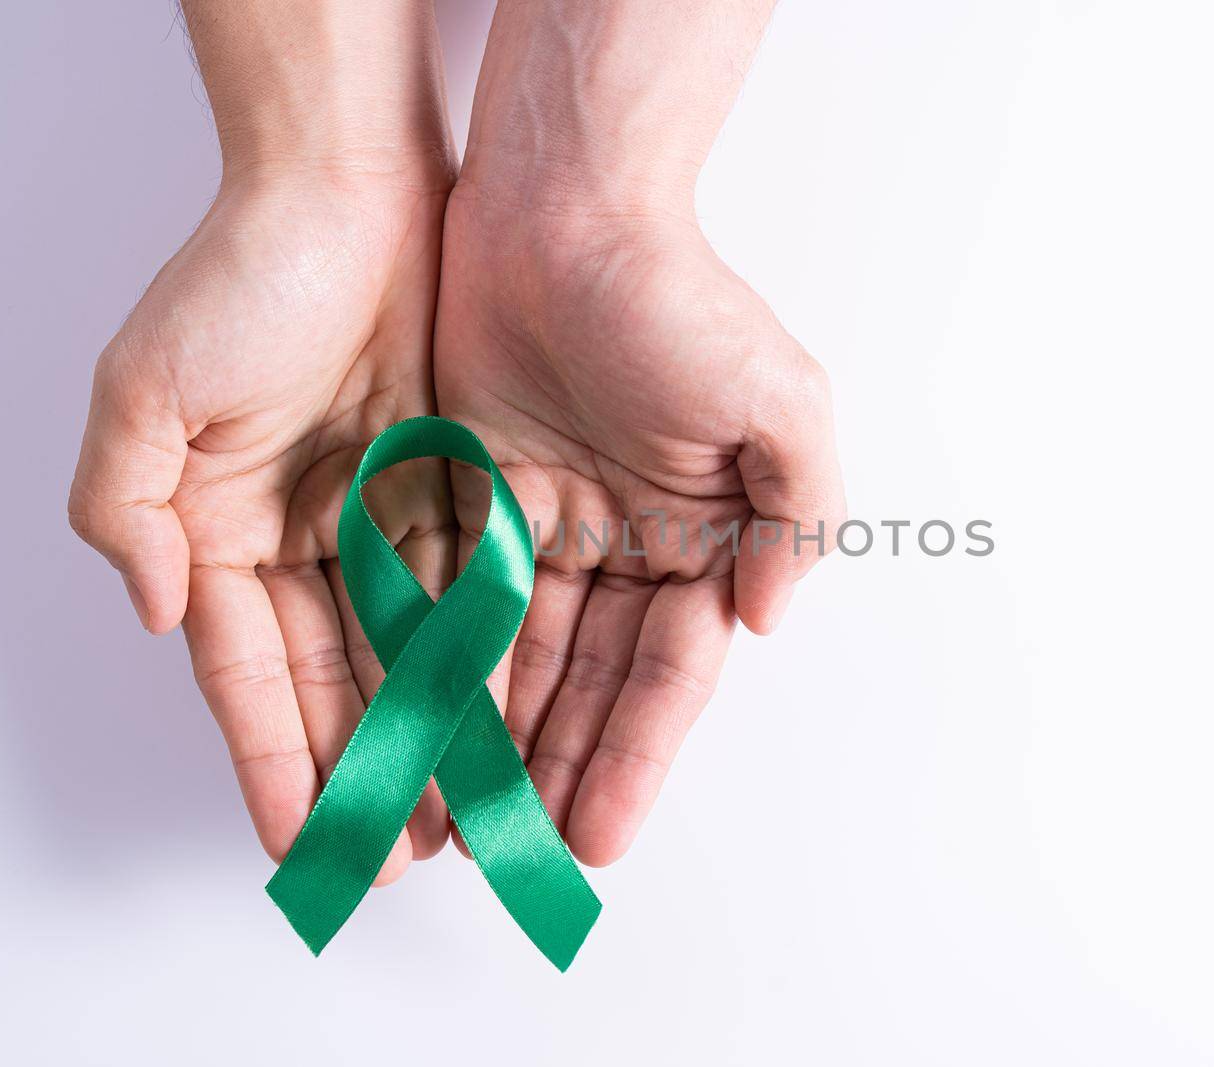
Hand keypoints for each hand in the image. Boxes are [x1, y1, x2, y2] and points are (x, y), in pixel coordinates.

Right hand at [68, 162, 459, 882]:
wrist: (352, 188)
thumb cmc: (243, 276)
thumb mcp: (146, 390)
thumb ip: (125, 509)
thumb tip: (154, 612)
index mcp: (219, 531)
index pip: (246, 674)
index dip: (272, 759)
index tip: (299, 844)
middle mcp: (301, 538)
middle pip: (333, 680)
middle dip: (362, 769)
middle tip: (397, 854)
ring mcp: (380, 517)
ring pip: (407, 649)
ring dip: (428, 731)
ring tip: (458, 811)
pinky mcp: (451, 486)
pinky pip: (468, 586)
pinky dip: (480, 652)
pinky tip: (500, 715)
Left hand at [435, 188, 843, 867]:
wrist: (566, 204)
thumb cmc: (678, 298)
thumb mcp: (781, 403)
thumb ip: (795, 518)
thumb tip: (762, 620)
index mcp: (698, 536)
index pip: (666, 674)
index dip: (634, 757)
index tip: (601, 839)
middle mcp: (624, 542)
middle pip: (587, 682)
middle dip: (559, 770)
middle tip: (522, 857)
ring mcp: (545, 523)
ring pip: (515, 655)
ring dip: (494, 737)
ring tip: (461, 822)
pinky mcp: (470, 493)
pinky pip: (450, 593)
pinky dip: (437, 661)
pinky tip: (418, 728)